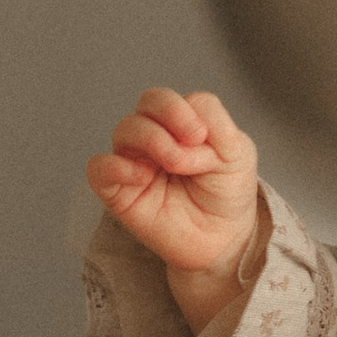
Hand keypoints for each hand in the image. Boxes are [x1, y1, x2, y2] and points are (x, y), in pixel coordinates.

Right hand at [87, 87, 259, 326]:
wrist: (222, 239)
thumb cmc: (226, 192)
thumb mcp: (238, 151)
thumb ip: (216, 125)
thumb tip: (183, 133)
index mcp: (180, 123)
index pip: (171, 97)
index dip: (183, 111)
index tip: (202, 137)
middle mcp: (154, 137)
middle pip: (147, 102)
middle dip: (169, 115)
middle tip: (191, 144)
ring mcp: (134, 161)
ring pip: (125, 129)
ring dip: (153, 140)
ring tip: (175, 166)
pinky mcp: (118, 191)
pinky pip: (99, 168)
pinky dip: (117, 166)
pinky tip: (142, 177)